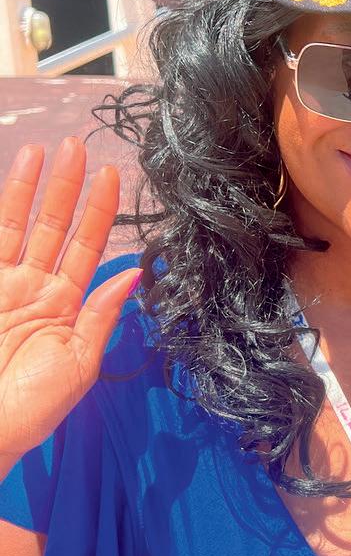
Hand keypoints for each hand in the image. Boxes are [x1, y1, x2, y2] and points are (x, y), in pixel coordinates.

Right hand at [0, 137, 140, 471]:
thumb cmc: (31, 409)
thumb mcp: (78, 364)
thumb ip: (100, 316)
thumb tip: (133, 274)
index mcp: (66, 305)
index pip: (87, 246)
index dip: (100, 211)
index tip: (112, 174)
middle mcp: (34, 287)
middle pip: (53, 226)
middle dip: (65, 186)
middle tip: (77, 145)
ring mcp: (3, 285)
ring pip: (17, 226)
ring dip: (28, 188)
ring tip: (41, 151)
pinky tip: (9, 184)